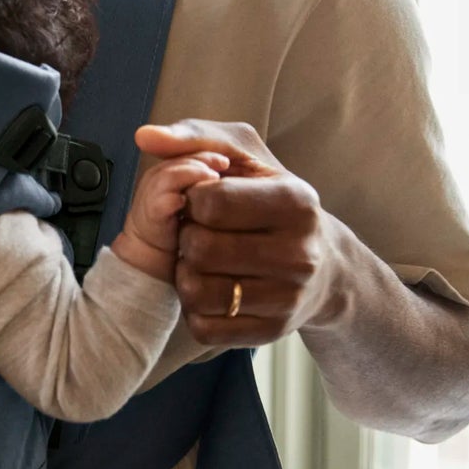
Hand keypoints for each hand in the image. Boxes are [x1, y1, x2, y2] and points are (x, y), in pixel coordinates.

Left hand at [136, 120, 346, 346]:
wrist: (325, 267)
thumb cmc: (274, 201)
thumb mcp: (246, 157)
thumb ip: (195, 137)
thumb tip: (143, 136)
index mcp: (296, 201)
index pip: (211, 202)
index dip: (193, 199)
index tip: (206, 200)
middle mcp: (299, 253)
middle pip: (200, 249)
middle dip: (188, 237)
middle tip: (202, 233)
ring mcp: (288, 298)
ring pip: (197, 291)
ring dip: (187, 273)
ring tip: (204, 260)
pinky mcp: (271, 331)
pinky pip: (204, 326)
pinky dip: (195, 307)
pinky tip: (212, 288)